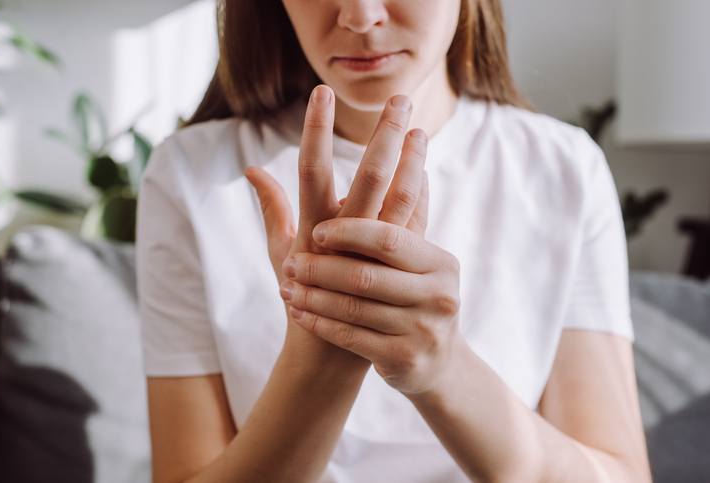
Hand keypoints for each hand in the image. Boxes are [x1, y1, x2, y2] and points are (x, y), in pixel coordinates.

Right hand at [245, 85, 428, 355]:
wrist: (330, 351)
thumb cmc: (300, 296)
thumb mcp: (279, 251)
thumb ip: (271, 206)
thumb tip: (252, 168)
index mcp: (311, 229)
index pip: (312, 169)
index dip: (316, 130)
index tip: (322, 92)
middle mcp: (344, 238)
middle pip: (369, 177)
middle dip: (385, 135)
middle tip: (399, 99)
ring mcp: (374, 254)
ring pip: (402, 199)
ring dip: (414, 161)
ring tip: (421, 127)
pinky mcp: (397, 268)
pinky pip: (413, 225)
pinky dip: (419, 195)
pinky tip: (424, 168)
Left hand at [279, 217, 462, 395]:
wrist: (437, 363)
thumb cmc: (416, 297)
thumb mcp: (417, 258)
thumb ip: (410, 204)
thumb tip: (415, 134)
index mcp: (437, 261)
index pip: (389, 239)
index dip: (351, 233)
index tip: (317, 230)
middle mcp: (436, 294)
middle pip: (366, 275)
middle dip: (323, 267)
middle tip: (292, 261)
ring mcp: (422, 329)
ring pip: (353, 308)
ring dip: (314, 295)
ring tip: (286, 285)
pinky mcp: (404, 359)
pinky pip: (350, 337)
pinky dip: (320, 322)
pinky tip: (299, 313)